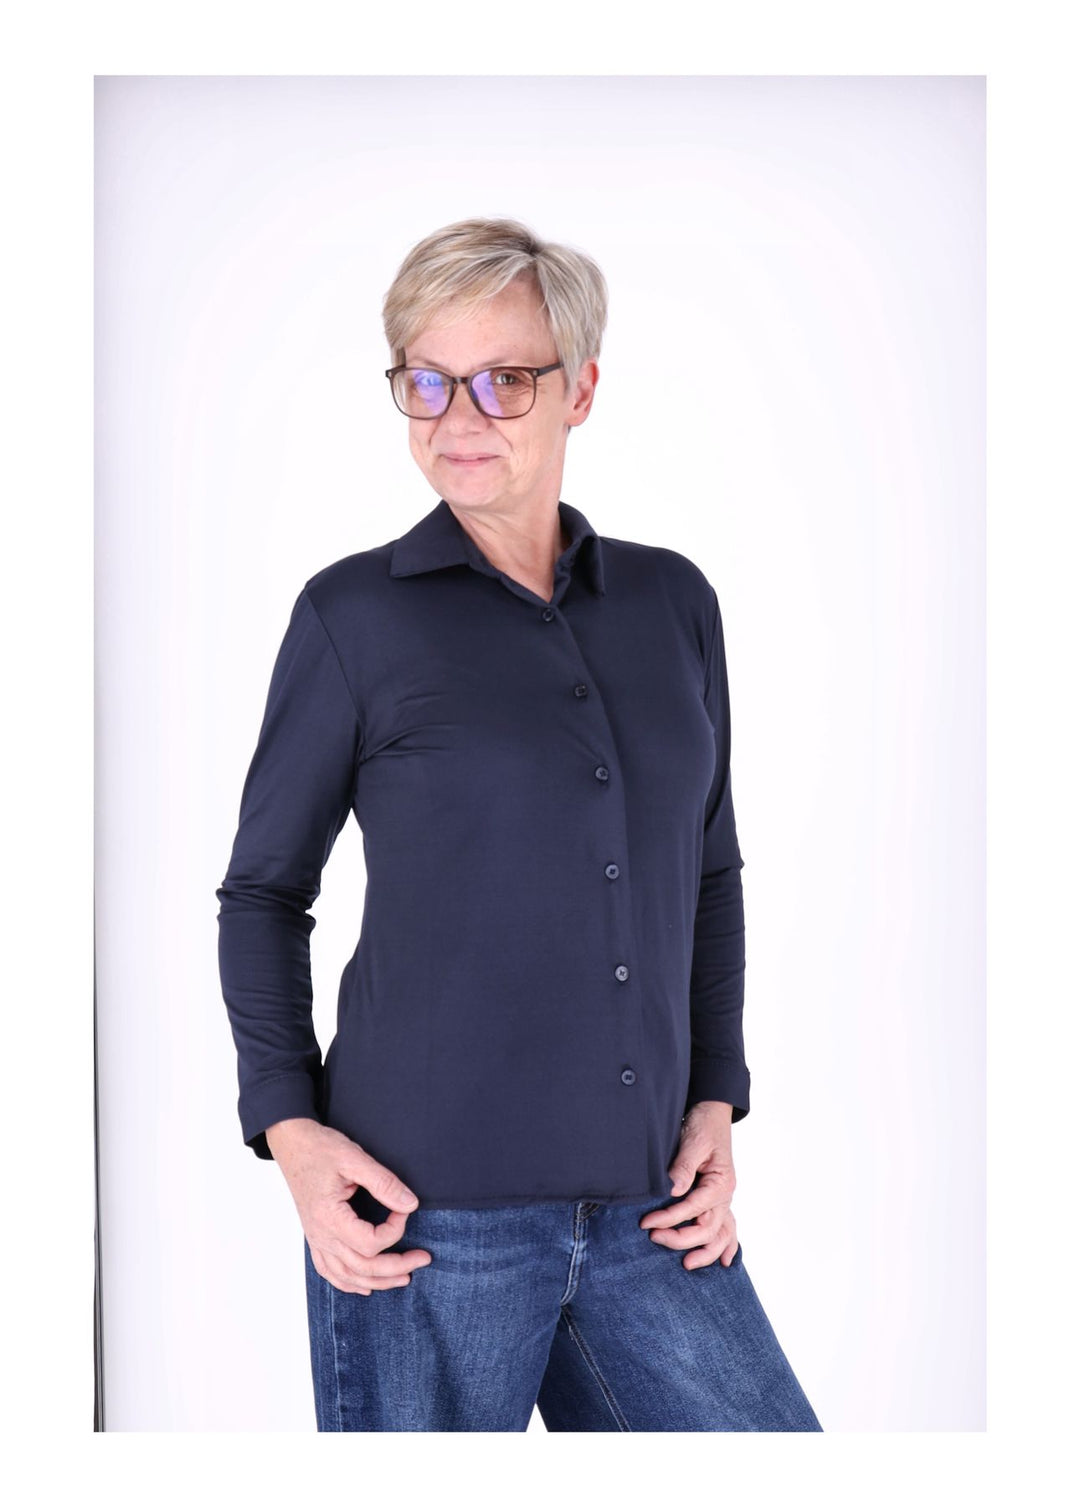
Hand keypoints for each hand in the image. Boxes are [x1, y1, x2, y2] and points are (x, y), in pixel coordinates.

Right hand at [264, 1117, 432, 1294]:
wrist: (292, 1144)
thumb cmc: (319, 1148)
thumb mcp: (354, 1158)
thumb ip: (384, 1183)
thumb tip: (410, 1204)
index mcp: (329, 1217)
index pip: (370, 1243)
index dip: (395, 1230)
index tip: (404, 1209)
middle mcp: (320, 1235)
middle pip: (362, 1268)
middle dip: (396, 1268)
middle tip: (423, 1258)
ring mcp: (315, 1239)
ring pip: (347, 1276)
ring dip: (377, 1281)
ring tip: (403, 1278)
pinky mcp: (314, 1237)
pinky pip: (329, 1272)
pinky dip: (348, 1283)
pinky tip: (364, 1285)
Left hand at [639, 1101, 738, 1269]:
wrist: (712, 1112)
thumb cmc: (704, 1125)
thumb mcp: (693, 1142)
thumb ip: (683, 1168)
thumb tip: (673, 1191)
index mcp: (721, 1182)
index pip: (693, 1209)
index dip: (669, 1218)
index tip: (646, 1223)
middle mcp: (725, 1194)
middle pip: (707, 1228)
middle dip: (680, 1238)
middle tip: (654, 1238)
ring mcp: (723, 1198)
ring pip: (720, 1233)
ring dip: (706, 1251)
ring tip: (687, 1264)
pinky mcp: (717, 1198)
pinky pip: (727, 1226)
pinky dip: (727, 1244)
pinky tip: (724, 1260)